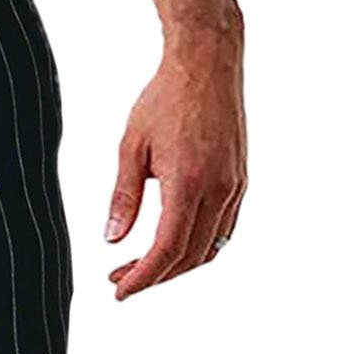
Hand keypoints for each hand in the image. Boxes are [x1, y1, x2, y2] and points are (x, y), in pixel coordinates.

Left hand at [105, 26, 246, 299]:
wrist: (208, 62)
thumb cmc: (165, 98)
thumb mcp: (131, 147)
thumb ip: (124, 196)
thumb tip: (112, 239)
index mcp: (189, 183)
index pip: (166, 250)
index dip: (142, 278)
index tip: (119, 290)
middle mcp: (218, 190)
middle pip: (188, 257)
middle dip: (153, 276)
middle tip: (120, 280)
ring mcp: (234, 187)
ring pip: (208, 248)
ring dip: (176, 266)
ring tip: (142, 267)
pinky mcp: (240, 181)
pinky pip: (222, 230)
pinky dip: (197, 247)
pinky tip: (173, 246)